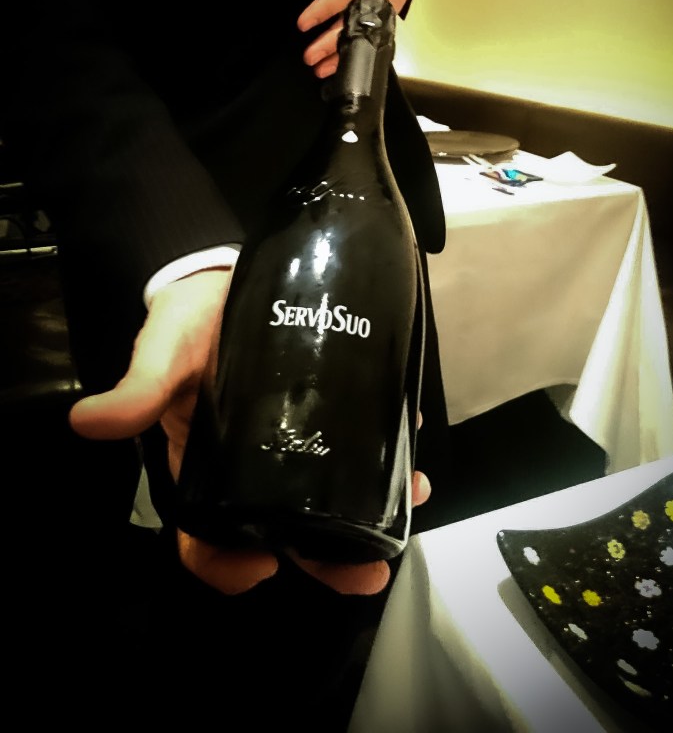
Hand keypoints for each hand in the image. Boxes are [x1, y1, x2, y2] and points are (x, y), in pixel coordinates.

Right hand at [69, 269, 429, 595]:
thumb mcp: (164, 350)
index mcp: (207, 467)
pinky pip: (362, 446)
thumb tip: (87, 421)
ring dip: (369, 511)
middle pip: (289, 530)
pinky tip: (410, 458)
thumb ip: (140, 386)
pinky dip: (387, 458)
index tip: (260, 568)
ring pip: (334, 497)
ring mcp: (300, 440)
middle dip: (329, 557)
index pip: (209, 536)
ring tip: (406, 503)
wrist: (230, 275)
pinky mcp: (334, 410)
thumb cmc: (190, 320)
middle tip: (366, 571)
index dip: (227, 564)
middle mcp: (256, 466)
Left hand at [280, 0, 409, 78]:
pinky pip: (379, 30)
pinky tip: (339, 62)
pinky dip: (359, 46)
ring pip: (374, 29)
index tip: (304, 23)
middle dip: (336, 40)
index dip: (329, 7)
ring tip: (321, 68)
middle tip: (310, 56)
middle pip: (365, 15)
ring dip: (347, 50)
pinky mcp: (395, 3)